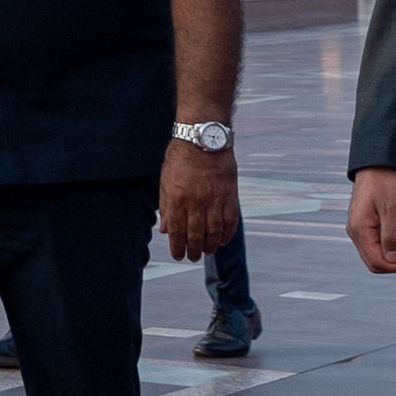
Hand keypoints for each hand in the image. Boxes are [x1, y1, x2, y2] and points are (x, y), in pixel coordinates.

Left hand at [159, 137, 238, 261]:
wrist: (203, 137)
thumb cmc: (180, 158)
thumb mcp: (165, 181)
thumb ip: (166, 207)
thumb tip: (165, 230)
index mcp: (178, 199)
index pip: (177, 232)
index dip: (177, 248)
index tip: (178, 256)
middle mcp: (197, 202)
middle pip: (196, 235)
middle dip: (194, 250)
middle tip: (193, 257)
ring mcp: (215, 199)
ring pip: (215, 232)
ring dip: (211, 245)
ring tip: (208, 251)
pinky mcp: (230, 194)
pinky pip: (231, 220)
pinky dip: (228, 234)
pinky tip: (223, 240)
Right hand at [346, 168, 395, 273]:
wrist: (379, 164)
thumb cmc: (385, 182)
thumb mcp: (392, 210)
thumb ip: (391, 238)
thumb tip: (392, 260)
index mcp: (360, 229)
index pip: (377, 261)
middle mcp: (356, 231)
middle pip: (374, 262)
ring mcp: (359, 228)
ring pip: (375, 255)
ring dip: (394, 258)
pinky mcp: (365, 225)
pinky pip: (375, 245)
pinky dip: (390, 249)